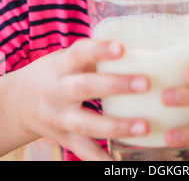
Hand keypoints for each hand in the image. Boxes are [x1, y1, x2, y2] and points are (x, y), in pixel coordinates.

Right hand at [16, 38, 149, 160]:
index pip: (79, 53)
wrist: (19, 101)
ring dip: (116, 126)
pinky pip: (83, 150)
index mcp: (61, 65)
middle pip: (85, 87)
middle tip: (145, 83)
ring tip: (144, 126)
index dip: (100, 50)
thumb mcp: (67, 58)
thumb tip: (136, 49)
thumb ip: (94, 55)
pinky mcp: (64, 138)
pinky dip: (100, 159)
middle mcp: (58, 91)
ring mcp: (60, 118)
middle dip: (115, 85)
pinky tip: (119, 163)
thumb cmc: (56, 73)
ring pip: (86, 124)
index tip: (122, 48)